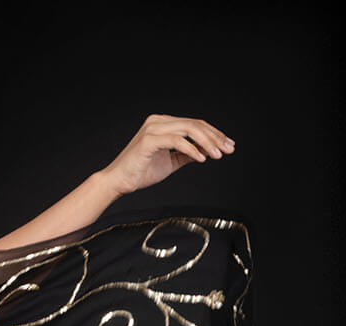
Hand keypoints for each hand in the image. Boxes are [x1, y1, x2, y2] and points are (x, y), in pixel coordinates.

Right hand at [100, 114, 234, 197]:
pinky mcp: (149, 139)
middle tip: (229, 149)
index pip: (194, 125)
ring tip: (218, 155)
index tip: (227, 146)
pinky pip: (176, 141)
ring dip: (207, 143)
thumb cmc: (139, 173)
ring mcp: (153, 129)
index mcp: (163, 124)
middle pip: (195, 124)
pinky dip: (191, 150)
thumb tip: (205, 153)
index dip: (213, 135)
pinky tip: (202, 159)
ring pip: (188, 130)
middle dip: (215, 137)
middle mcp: (159, 121)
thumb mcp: (169, 163)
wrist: (117, 183)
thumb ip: (185, 155)